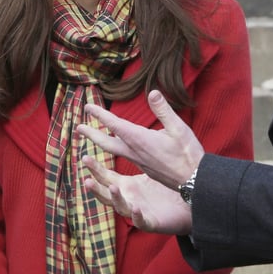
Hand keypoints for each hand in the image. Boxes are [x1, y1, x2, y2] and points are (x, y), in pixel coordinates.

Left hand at [77, 90, 205, 188]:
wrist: (194, 181)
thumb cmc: (188, 154)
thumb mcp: (179, 128)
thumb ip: (164, 110)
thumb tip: (152, 92)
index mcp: (139, 139)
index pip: (114, 124)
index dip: (100, 115)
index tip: (87, 107)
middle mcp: (134, 151)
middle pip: (106, 142)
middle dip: (91, 133)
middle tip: (78, 127)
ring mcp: (138, 161)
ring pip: (114, 150)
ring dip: (101, 141)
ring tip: (92, 136)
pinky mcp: (144, 168)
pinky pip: (124, 156)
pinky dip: (115, 149)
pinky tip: (118, 147)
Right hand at [83, 156, 191, 234]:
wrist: (185, 207)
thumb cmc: (164, 188)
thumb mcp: (149, 167)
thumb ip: (137, 152)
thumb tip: (129, 130)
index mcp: (126, 186)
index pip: (105, 177)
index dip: (94, 169)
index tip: (84, 157)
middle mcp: (127, 199)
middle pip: (106, 194)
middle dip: (96, 188)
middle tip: (87, 179)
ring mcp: (138, 212)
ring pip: (121, 208)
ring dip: (115, 199)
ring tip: (112, 188)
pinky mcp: (151, 222)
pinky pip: (142, 221)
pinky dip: (137, 216)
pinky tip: (136, 207)